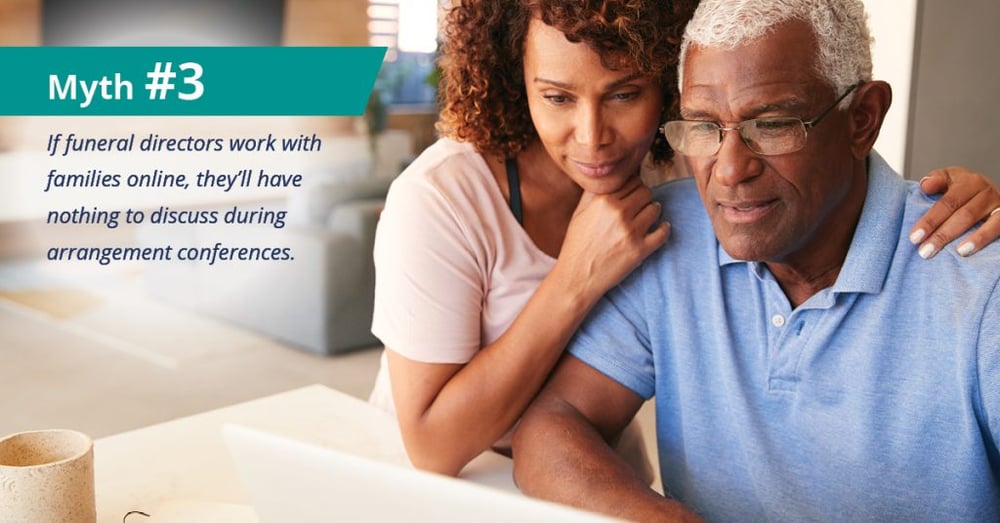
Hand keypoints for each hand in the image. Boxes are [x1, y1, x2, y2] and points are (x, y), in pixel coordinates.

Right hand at [555, 177, 669, 301]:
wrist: (576, 278)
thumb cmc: (576, 244)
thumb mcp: (579, 213)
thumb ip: (595, 192)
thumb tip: (611, 175)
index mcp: (602, 201)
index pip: (631, 180)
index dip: (633, 186)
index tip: (631, 194)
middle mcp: (618, 213)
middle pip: (645, 192)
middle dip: (643, 197)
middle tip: (639, 206)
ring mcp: (630, 232)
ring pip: (655, 208)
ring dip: (653, 211)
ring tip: (646, 218)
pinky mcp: (640, 250)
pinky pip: (663, 232)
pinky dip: (664, 228)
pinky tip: (660, 228)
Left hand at [909, 166, 999, 257]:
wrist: (986, 192)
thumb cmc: (961, 189)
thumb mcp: (948, 179)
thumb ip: (935, 181)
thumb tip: (925, 185)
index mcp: (968, 181)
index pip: (947, 202)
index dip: (930, 220)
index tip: (914, 237)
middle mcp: (985, 191)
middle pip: (963, 214)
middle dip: (942, 234)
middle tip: (925, 251)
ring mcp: (997, 204)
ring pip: (981, 223)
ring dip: (966, 239)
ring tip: (952, 254)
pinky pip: (997, 228)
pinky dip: (982, 239)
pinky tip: (968, 250)